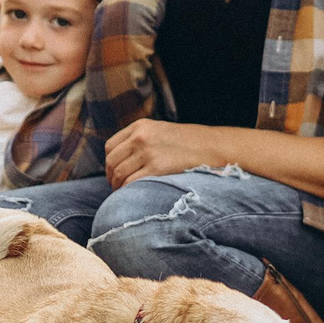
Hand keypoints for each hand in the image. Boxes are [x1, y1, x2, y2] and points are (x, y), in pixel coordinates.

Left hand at [105, 119, 230, 187]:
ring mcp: (147, 152)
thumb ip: (141, 141)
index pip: (110, 147)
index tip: (114, 174)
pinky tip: (134, 195)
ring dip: (118, 187)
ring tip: (126, 193)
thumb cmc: (189, 143)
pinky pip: (131, 183)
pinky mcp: (156, 168)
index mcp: (140, 126)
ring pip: (119, 174)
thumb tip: (122, 162)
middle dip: (112, 178)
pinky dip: (128, 192)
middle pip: (111, 162)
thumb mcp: (161, 132)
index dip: (110, 163)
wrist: (213, 146)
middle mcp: (140, 137)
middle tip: (118, 188)